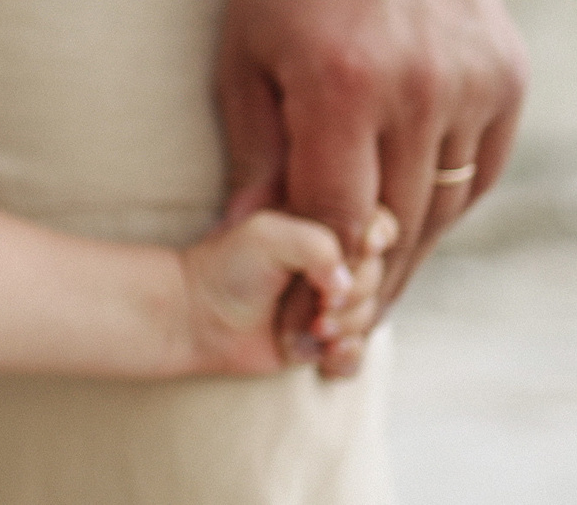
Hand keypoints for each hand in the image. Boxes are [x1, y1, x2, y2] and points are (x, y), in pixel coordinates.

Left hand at [182, 207, 392, 375]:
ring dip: (345, 328)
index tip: (362, 249)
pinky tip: (321, 354)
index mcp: (321, 220)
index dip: (376, 239)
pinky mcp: (324, 336)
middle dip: (353, 296)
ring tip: (310, 330)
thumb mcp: (267, 235)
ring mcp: (330, 299)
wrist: (198, 317)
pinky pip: (358, 352)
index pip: (377, 223)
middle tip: (320, 306)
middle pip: (379, 275)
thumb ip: (317, 245)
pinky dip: (345, 356)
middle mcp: (332, 259)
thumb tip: (346, 283)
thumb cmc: (226, 267)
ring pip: (371, 316)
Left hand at [215, 0, 527, 374]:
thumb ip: (256, 158)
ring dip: (407, 262)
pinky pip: (478, 175)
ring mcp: (476, 85)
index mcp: (342, 85)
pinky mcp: (510, 80)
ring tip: (368, 311)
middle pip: (398, 230)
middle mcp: (421, 91)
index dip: (317, 288)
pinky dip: (443, 209)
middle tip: (334, 351)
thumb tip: (248, 250)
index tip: (296, 333)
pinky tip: (410, 236)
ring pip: (443, 211)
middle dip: (362, 295)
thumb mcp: (244, 56)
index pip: (338, 222)